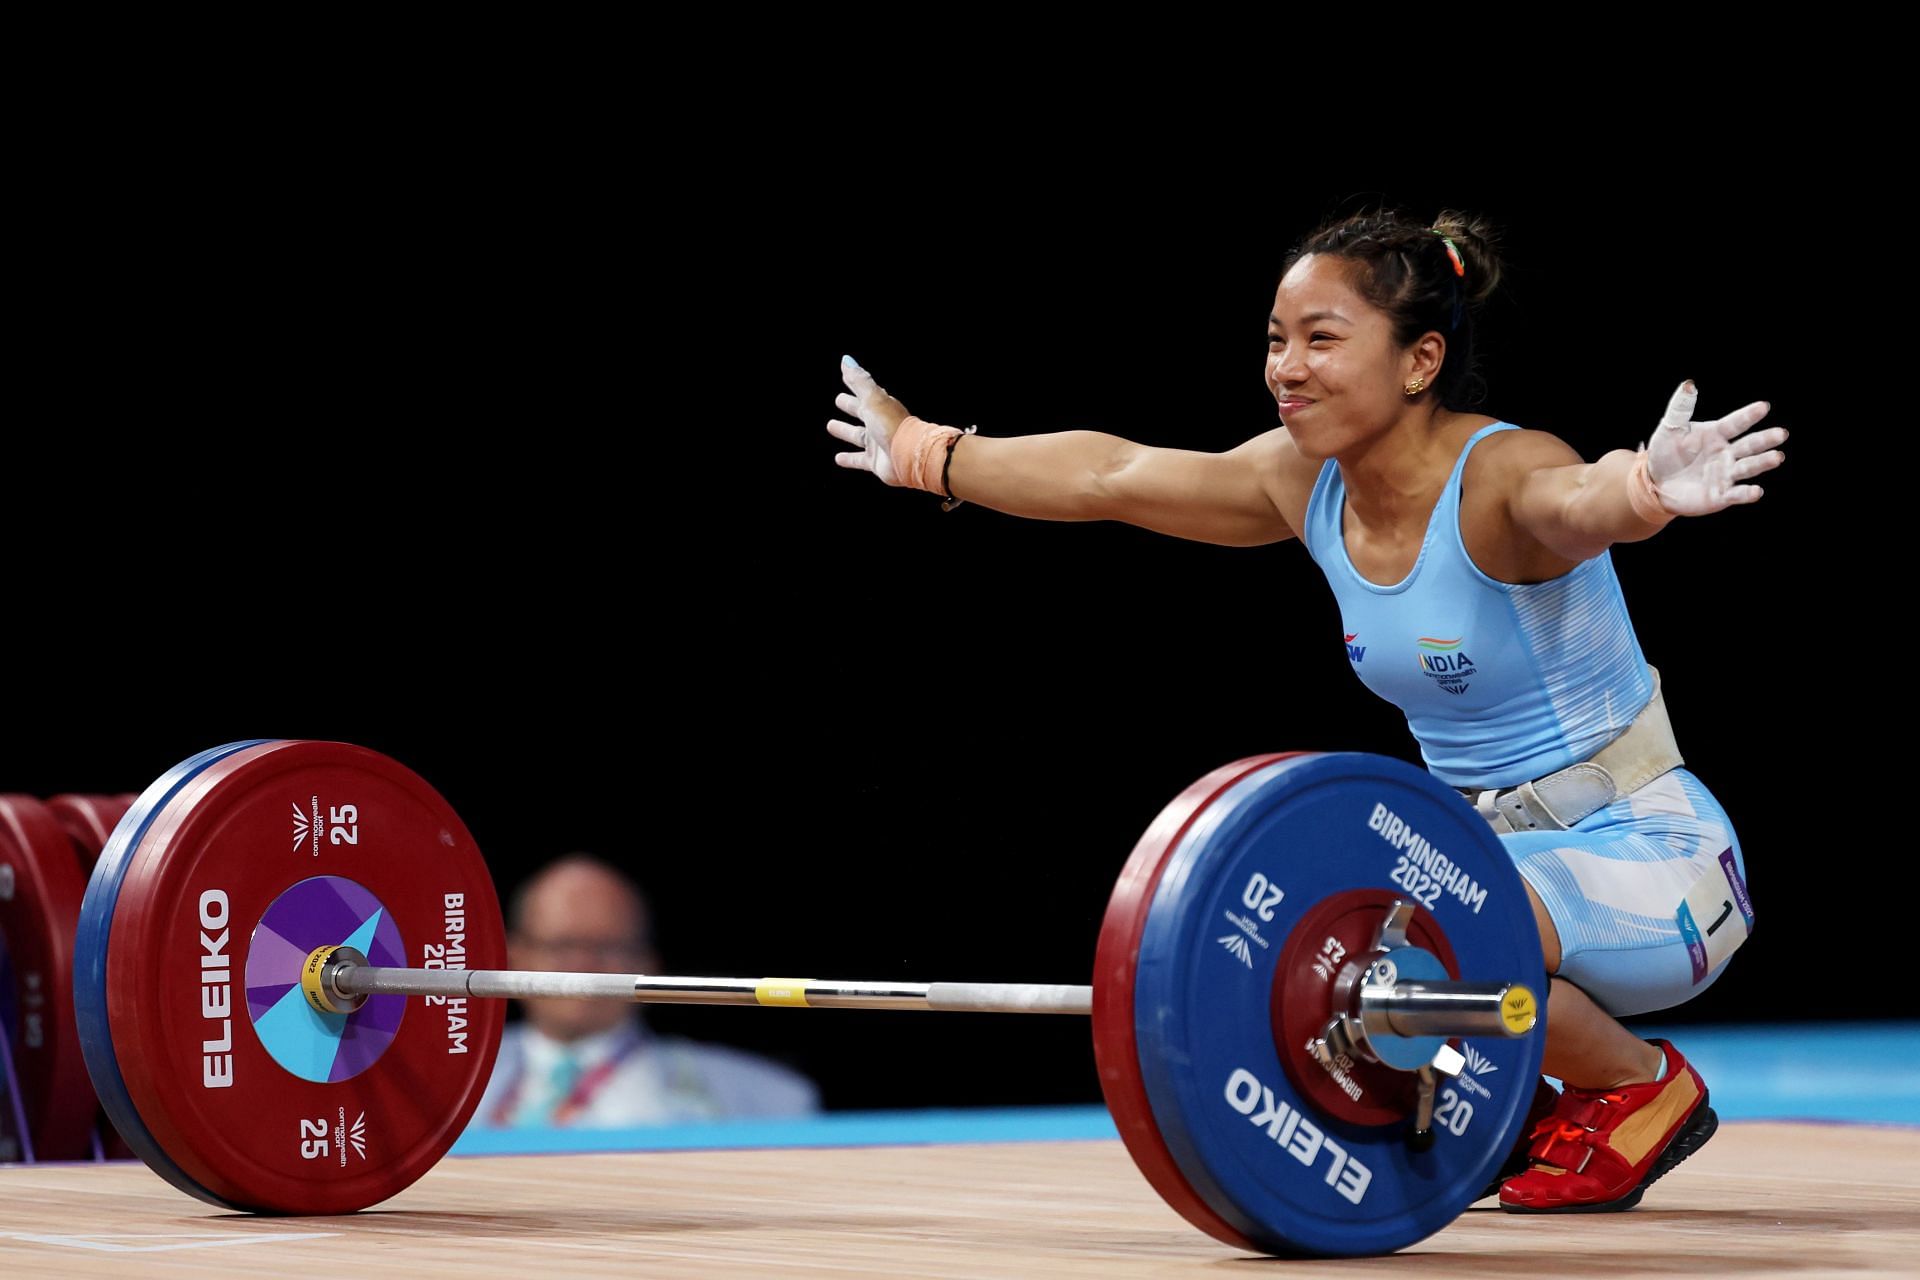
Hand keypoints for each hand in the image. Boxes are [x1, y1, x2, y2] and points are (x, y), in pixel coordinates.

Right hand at [827, 355, 913, 485]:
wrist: (908, 455)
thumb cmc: (892, 425)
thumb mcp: (872, 398)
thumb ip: (859, 380)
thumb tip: (846, 360)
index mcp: (880, 406)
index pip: (864, 392)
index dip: (854, 384)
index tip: (844, 375)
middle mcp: (879, 424)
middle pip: (861, 412)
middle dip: (850, 406)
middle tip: (839, 400)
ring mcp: (877, 443)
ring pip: (857, 435)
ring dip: (845, 431)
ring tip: (831, 426)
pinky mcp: (876, 461)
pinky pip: (858, 459)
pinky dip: (848, 458)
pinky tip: (838, 458)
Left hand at [1644, 380, 1787, 514]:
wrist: (1653, 483)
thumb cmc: (1664, 453)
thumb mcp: (1670, 429)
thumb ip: (1680, 408)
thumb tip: (1688, 384)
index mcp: (1716, 434)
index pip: (1735, 423)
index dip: (1748, 416)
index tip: (1764, 406)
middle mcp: (1726, 453)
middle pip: (1749, 445)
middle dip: (1765, 440)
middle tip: (1781, 433)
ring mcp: (1725, 474)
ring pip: (1748, 467)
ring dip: (1762, 462)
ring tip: (1777, 457)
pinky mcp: (1720, 495)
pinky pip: (1736, 494)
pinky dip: (1747, 493)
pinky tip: (1756, 491)